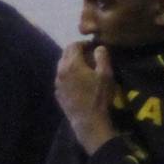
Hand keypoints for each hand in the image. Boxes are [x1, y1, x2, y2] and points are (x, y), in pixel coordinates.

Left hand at [55, 40, 117, 154]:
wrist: (87, 119)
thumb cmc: (99, 95)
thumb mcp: (106, 74)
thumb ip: (102, 57)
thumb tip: (98, 47)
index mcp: (71, 64)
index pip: (73, 45)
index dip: (84, 43)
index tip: (93, 46)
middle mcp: (60, 71)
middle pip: (65, 54)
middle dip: (77, 51)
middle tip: (89, 54)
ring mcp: (57, 83)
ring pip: (61, 65)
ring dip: (72, 62)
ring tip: (85, 66)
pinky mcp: (57, 92)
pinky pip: (61, 77)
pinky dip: (68, 73)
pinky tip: (78, 79)